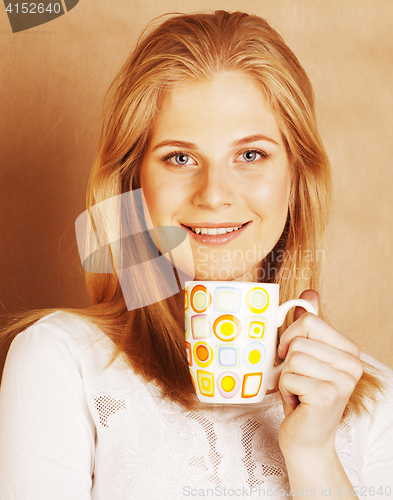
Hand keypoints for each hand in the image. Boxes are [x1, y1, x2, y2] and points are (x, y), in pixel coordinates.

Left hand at [277, 290, 362, 456]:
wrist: (306, 439)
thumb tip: (309, 293)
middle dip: (286, 360)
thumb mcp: (305, 356)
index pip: (309, 320)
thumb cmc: (302, 396)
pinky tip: (297, 402)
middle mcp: (352, 364)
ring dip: (285, 377)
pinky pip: (288, 376)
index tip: (291, 354)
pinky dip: (284, 390)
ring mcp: (343, 380)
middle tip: (295, 378)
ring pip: (292, 357)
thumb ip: (308, 326)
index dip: (290, 335)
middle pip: (299, 339)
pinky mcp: (328, 395)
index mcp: (348, 350)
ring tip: (297, 391)